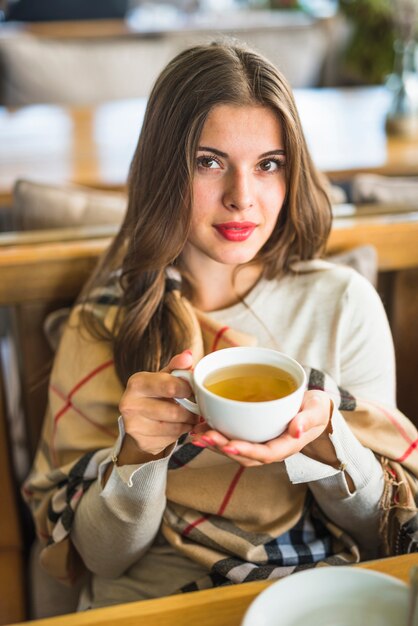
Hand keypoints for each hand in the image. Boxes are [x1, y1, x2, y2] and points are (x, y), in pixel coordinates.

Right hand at [118, 350, 198, 459]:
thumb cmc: (156, 393)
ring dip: (188, 423)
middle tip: (197, 408)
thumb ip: (177, 366)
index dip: (187, 390)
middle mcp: (129, 404)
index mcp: (137, 382)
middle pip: (174, 411)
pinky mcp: (142, 442)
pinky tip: (179, 427)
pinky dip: (180, 433)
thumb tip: (188, 355)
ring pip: (175, 427)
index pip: (170, 387)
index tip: (193, 391)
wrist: (139, 418)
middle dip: (191, 411)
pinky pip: (171, 439)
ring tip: (190, 417)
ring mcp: (133, 426)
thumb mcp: (165, 376)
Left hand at [190, 390, 332, 467]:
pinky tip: (202, 427)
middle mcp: (272, 449)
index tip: (227, 444)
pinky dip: (218, 436)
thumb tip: (296, 430)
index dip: (245, 450)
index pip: (264, 453)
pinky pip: (234, 440)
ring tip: (196, 435)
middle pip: (245, 454)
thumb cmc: (317, 408)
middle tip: (203, 436)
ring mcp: (262, 444)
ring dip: (215, 444)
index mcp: (287, 445)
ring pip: (236, 450)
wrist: (315, 409)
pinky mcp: (254, 436)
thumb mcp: (317, 410)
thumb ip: (308, 419)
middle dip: (222, 447)